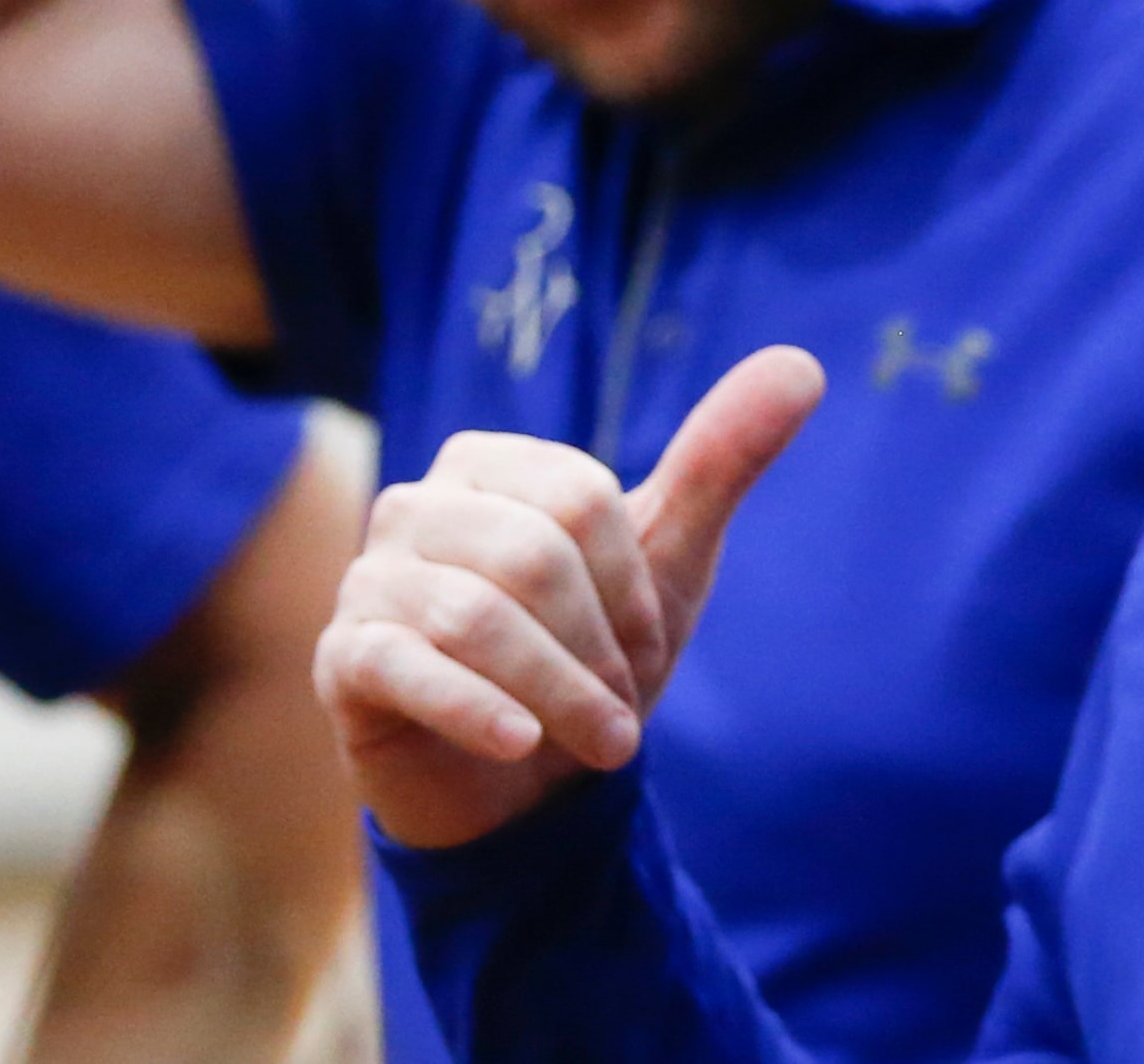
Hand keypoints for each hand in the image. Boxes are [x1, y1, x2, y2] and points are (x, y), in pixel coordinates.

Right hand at [313, 347, 824, 848]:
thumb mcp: (667, 556)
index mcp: (488, 465)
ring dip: (558, 691)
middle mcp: (415, 506)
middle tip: (625, 707)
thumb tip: (802, 363)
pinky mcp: (342, 659)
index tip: (648, 644)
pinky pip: (401, 666)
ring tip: (605, 743)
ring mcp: (368, 580)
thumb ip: (721, 459)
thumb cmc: (592, 649)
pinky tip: (522, 745)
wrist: (523, 780)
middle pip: (529, 554)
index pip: (579, 499)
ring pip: (473, 616)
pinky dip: (475, 709)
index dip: (631, 584)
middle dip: (598, 645)